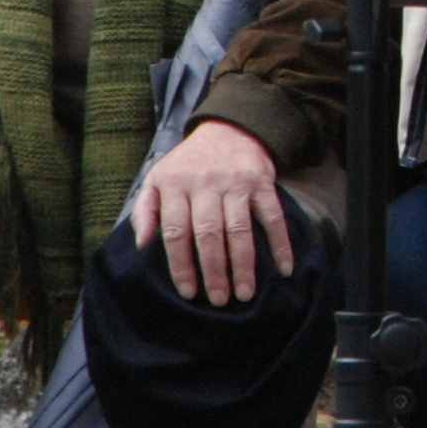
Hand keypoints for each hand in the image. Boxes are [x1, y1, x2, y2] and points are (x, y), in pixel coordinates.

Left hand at [130, 119, 292, 304]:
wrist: (229, 127)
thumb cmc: (188, 163)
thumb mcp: (157, 178)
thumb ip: (145, 210)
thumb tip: (142, 245)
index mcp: (175, 185)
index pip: (176, 231)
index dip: (181, 264)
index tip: (188, 292)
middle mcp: (205, 183)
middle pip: (208, 234)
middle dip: (214, 271)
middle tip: (219, 300)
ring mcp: (236, 182)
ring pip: (239, 229)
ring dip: (243, 265)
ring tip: (245, 294)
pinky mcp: (261, 181)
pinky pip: (272, 216)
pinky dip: (280, 243)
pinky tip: (284, 268)